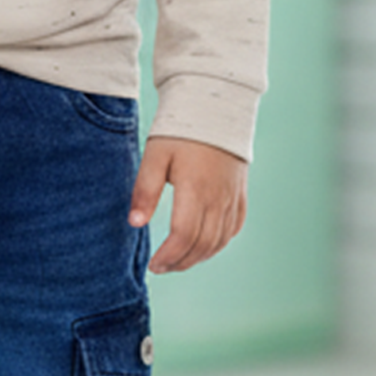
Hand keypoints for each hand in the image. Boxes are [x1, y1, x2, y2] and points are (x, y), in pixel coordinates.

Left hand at [129, 136, 248, 274]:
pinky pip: (233, 228)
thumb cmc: (180, 130)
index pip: (183, 235)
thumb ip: (145, 190)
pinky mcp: (240, 194)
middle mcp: (217, 197)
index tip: (153, 265)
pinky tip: (204, 248)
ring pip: (219, 241)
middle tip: (162, 268)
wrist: (215, 107)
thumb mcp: (155, 156)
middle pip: (202, 244)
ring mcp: (232, 197)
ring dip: (198, 257)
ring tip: (178, 262)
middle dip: (180, 262)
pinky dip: (218, 244)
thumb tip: (135, 223)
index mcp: (195, 189)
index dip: (168, 256)